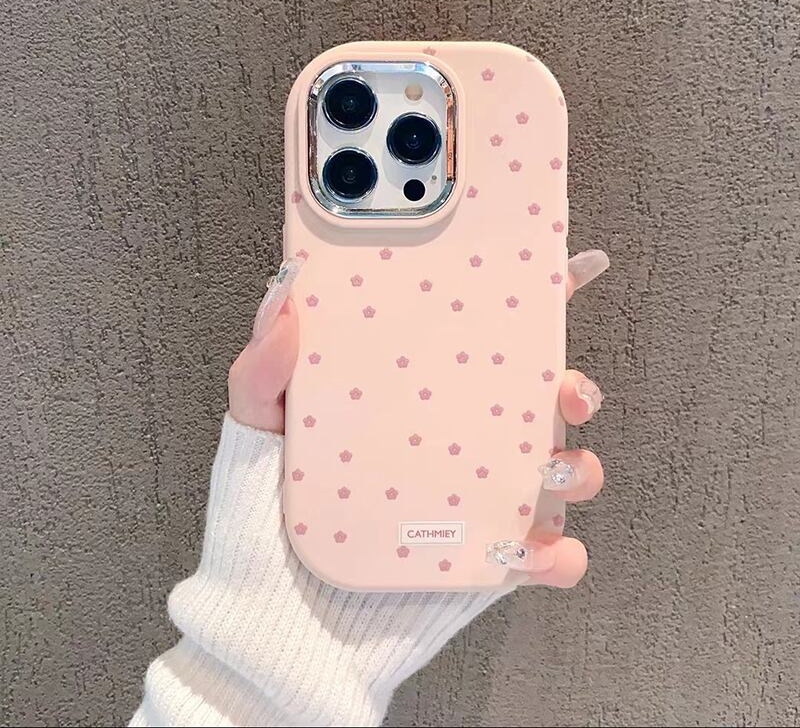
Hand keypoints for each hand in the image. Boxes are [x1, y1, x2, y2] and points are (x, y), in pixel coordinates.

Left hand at [228, 249, 608, 587]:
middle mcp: (464, 438)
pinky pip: (549, 557)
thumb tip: (286, 290)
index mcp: (425, 393)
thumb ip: (264, 365)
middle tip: (565, 391)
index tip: (572, 264)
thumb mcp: (257, 426)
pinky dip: (559, 555)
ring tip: (550, 473)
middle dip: (575, 386)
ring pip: (565, 471)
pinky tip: (532, 553)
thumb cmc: (266, 509)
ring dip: (579, 467)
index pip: (486, 336)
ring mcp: (483, 497)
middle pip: (545, 398)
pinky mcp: (492, 559)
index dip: (536, 297)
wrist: (279, 614)